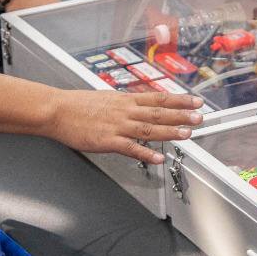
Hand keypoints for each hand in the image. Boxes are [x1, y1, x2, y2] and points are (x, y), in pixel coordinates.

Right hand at [43, 89, 203, 164]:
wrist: (57, 110)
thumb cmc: (79, 105)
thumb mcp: (107, 97)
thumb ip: (126, 102)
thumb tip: (142, 104)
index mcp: (126, 100)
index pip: (158, 98)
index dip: (179, 100)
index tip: (195, 101)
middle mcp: (125, 111)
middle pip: (158, 113)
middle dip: (181, 115)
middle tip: (199, 117)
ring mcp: (117, 126)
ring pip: (148, 129)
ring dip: (169, 132)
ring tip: (187, 134)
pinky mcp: (107, 141)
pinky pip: (130, 148)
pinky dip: (145, 153)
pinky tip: (158, 158)